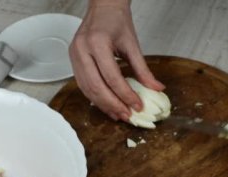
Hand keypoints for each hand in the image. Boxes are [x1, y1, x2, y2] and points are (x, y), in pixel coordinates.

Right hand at [69, 0, 163, 120]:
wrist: (103, 8)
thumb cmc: (116, 21)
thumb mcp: (132, 44)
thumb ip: (143, 69)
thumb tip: (156, 88)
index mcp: (97, 42)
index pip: (112, 77)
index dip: (125, 95)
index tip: (137, 105)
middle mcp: (82, 50)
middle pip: (96, 86)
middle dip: (113, 104)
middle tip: (126, 115)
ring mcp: (74, 56)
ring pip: (87, 89)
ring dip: (103, 104)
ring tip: (117, 114)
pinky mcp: (72, 61)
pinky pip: (82, 85)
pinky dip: (95, 97)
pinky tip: (106, 104)